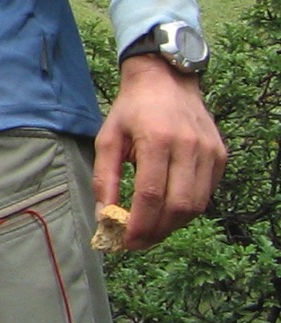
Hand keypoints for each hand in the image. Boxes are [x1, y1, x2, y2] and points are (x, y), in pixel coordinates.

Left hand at [96, 53, 226, 248]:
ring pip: (197, 204)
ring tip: (151, 230)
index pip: (151, 195)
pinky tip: (168, 211)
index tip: (124, 242)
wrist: (166, 80)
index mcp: (157, 140)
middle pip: (178, 205)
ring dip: (173, 224)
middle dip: (157, 230)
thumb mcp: (108, 137)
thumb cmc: (132, 109)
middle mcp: (189, 147)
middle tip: (137, 242)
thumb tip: (103, 215)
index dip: (139, 224)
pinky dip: (188, 209)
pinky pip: (207, 193)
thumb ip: (105, 177)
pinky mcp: (220, 156)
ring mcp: (209, 152)